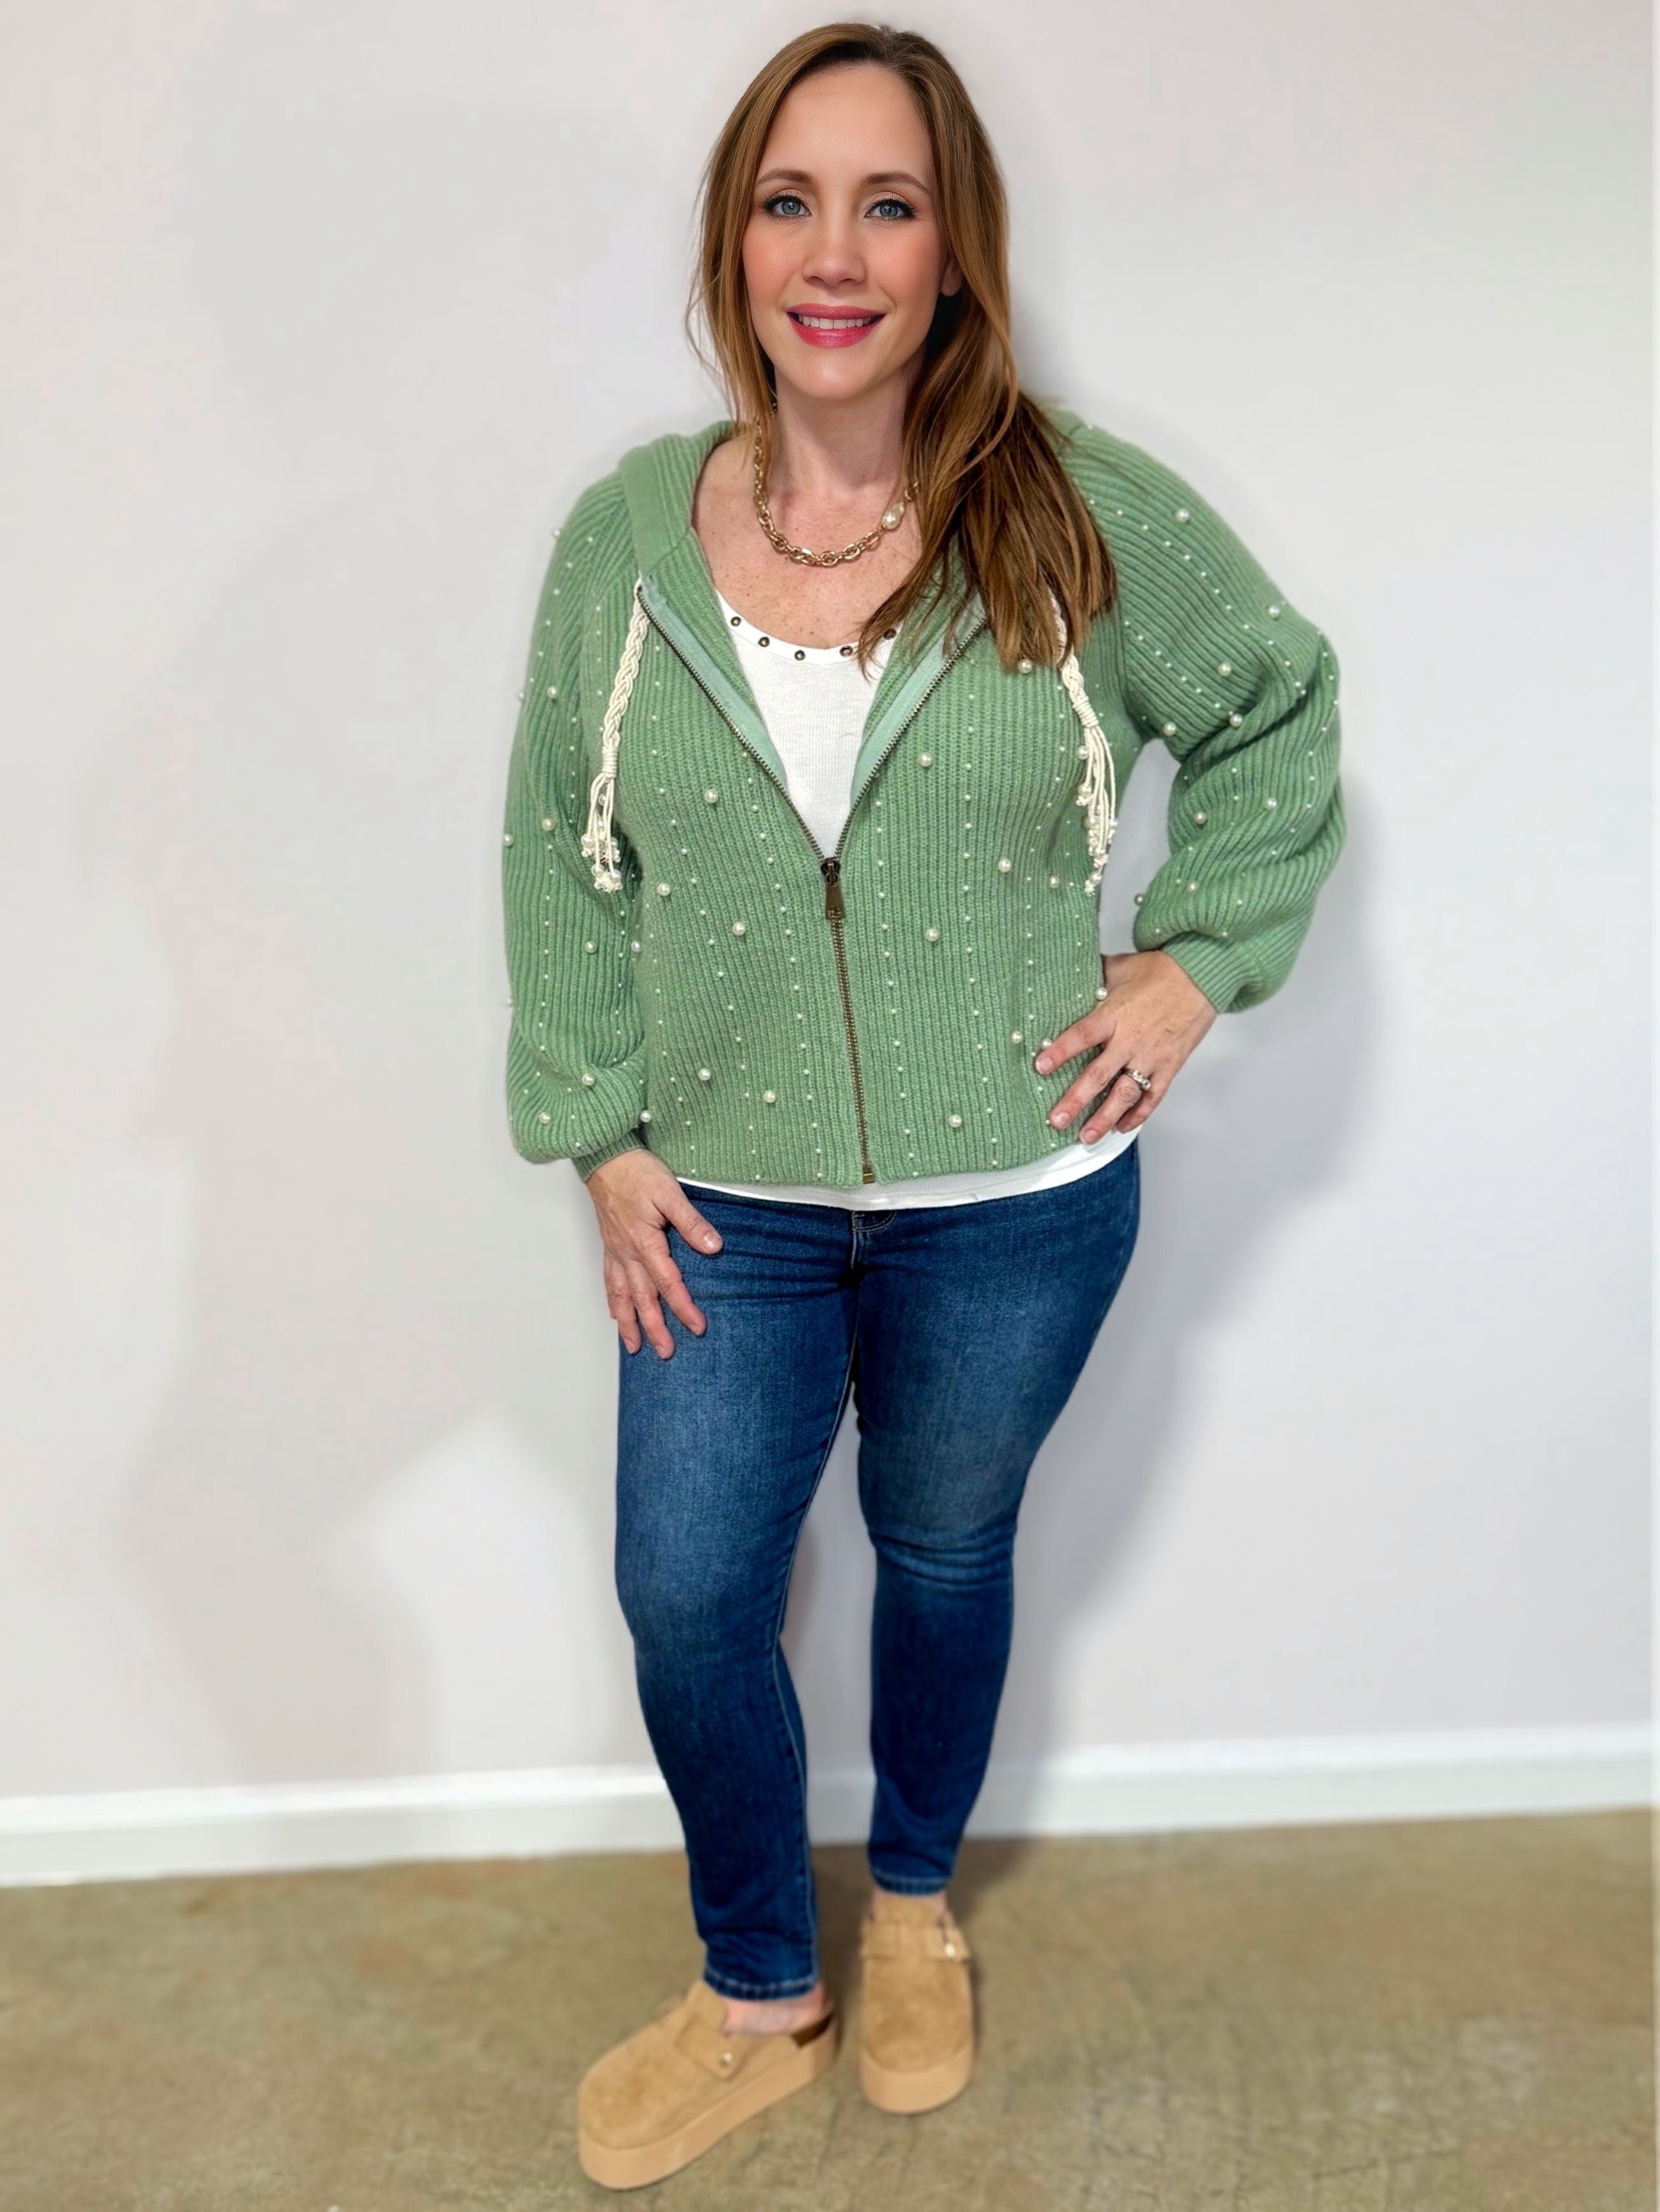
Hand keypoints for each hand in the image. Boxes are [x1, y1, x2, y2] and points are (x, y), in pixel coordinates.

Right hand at [585, 1150, 723, 1357]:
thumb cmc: (637, 1171)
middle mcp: (627, 1253)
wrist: (605, 1157)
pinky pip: (608, 1281)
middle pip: (642, 1299)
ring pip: (621, 1296)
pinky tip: (615, 1313)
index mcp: (645, 1243)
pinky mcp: (609, 1244)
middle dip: (654, 1329)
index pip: (668, 1284)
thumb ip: (691, 1223)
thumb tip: (713, 1248)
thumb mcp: (670, 1192)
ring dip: (628, 1323)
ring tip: (633, 1347)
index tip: (697, 1327)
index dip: (683, 1308)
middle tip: (666, 1353)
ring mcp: (615, 1250)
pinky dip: (612, 1301)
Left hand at [1034, 950, 1216, 1141]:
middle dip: (1076, 1100)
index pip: (1082, 1035)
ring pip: (1125, 1094)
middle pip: (1099, 1075)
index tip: (1041, 1066)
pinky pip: (1153, 1096)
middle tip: (1057, 1119)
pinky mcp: (1170, 1066)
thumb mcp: (1121, 968)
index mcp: (1115, 1014)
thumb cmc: (1161, 971)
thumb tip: (1064, 974)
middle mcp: (1131, 1040)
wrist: (1201, 977)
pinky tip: (1121, 1127)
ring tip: (1086, 1137)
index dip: (1062, 1051)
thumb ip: (1093, 977)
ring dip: (1104, 1117)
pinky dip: (1138, 1114)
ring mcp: (1151, 1057)